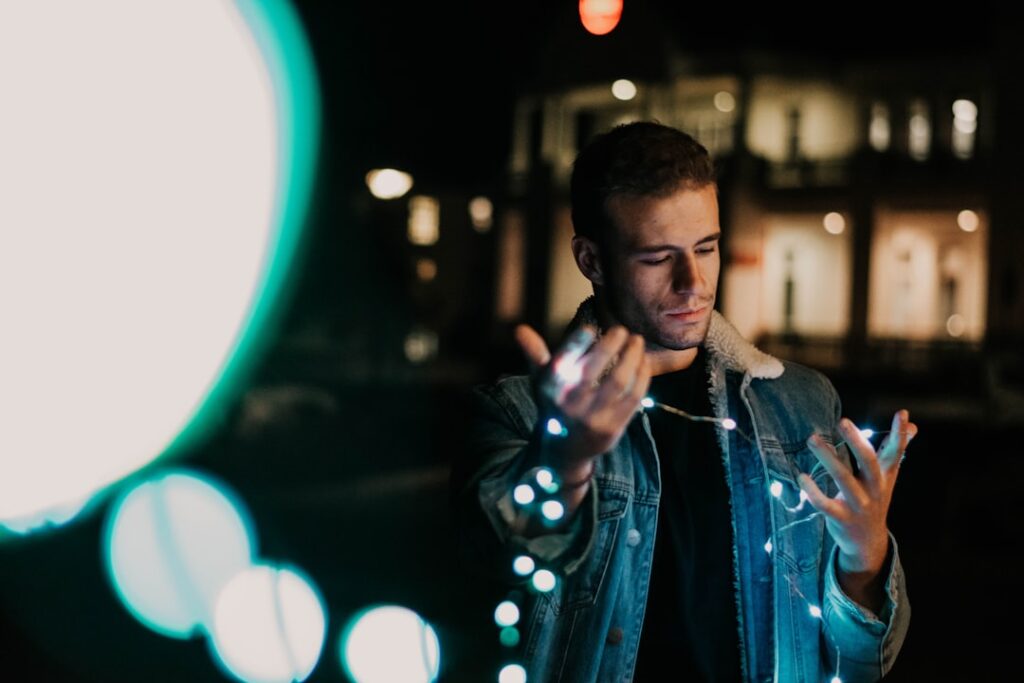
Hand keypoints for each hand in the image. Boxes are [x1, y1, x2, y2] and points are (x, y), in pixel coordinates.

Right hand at [515, 323, 651, 479]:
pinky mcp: (613, 428)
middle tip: (621, 329)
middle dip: (609, 346)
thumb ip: (534, 353)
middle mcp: (568, 406)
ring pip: (618, 382)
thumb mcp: (541, 381)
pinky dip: (641, 375)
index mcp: (549, 391)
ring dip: (631, 357)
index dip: (574, 344)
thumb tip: (519, 329)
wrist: (564, 450)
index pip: (560, 364)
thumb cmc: (554, 404)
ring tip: (637, 340)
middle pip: (591, 371)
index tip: (589, 327)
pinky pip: (633, 397)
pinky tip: (643, 361)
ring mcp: (592, 419)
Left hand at [797, 410, 917, 612]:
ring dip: (827, 457)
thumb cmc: (874, 498)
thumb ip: (894, 450)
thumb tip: (912, 425)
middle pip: (868, 462)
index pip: (895, 452)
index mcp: (886, 476)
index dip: (899, 434)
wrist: (868, 542)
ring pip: (843, 478)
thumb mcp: (887, 476)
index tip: (902, 414)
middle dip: (856, 441)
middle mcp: (875, 489)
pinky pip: (825, 504)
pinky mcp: (841, 518)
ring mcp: (858, 504)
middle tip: (842, 421)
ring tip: (812, 438)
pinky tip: (802, 476)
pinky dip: (813, 491)